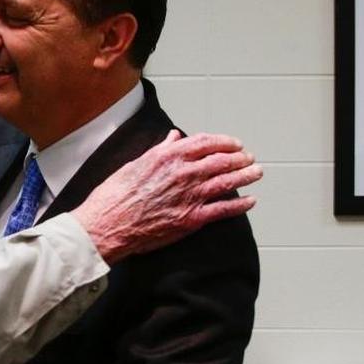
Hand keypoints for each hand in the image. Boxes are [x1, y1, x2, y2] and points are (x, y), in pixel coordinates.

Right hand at [74, 131, 260, 264]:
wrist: (107, 225)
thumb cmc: (115, 196)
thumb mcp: (135, 164)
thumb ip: (159, 150)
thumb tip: (174, 138)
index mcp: (168, 157)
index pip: (206, 142)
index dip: (224, 141)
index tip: (234, 143)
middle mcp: (183, 173)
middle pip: (222, 160)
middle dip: (240, 158)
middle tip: (249, 158)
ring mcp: (190, 196)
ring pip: (228, 181)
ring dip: (246, 176)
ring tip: (257, 173)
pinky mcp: (192, 218)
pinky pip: (224, 209)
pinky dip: (240, 204)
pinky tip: (250, 201)